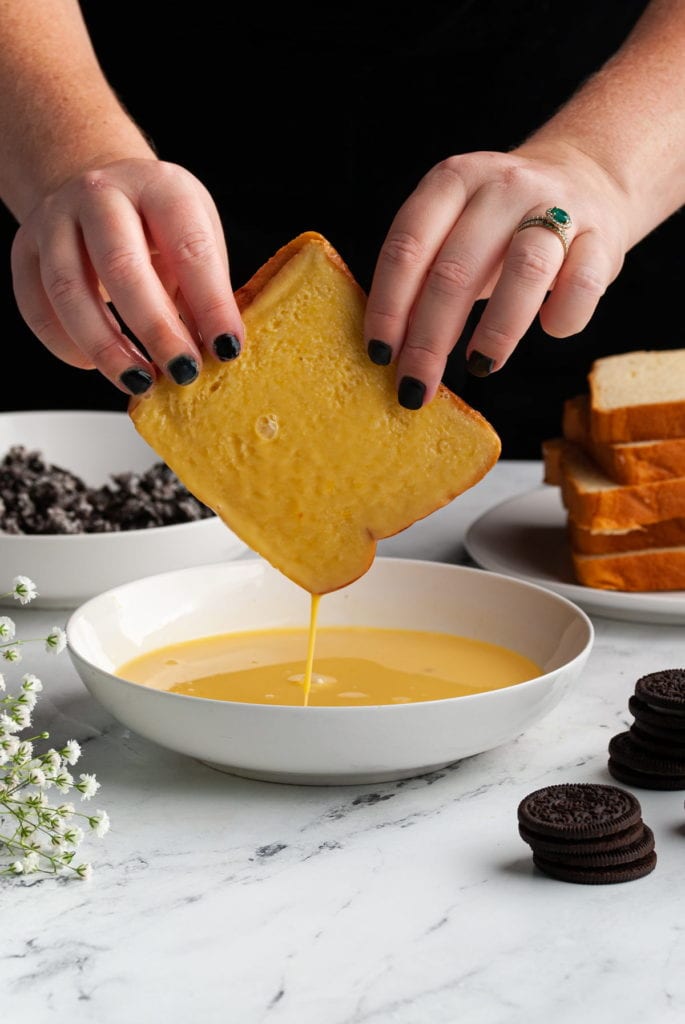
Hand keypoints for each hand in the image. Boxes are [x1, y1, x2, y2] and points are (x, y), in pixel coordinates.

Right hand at [10, 158, 243, 394]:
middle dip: (156, 330)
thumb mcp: (196, 238)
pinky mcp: (25, 249)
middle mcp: (101, 194)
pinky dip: (66, 345)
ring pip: (70, 290)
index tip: (227, 348)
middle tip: (182, 372)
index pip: (190, 247)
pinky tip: (95, 364)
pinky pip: (36, 307)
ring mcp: (55, 219)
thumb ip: (205, 292)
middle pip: (122, 266)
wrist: (99, 189)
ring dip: (107, 348)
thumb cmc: (157, 223)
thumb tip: (216, 353)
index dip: (211, 304)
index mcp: (159, 187)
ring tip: (140, 380)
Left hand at [363, 145, 630, 408]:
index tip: (379, 355)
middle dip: (430, 339)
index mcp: (452, 181)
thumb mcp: (454, 230)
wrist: (586, 178)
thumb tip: (389, 350)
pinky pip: (583, 283)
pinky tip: (550, 329)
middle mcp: (503, 186)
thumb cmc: (501, 226)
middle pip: (456, 269)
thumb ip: (423, 275)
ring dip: (497, 330)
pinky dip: (564, 317)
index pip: (408, 247)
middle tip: (416, 387)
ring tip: (479, 366)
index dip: (389, 306)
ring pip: (526, 271)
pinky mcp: (602, 235)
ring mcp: (557, 205)